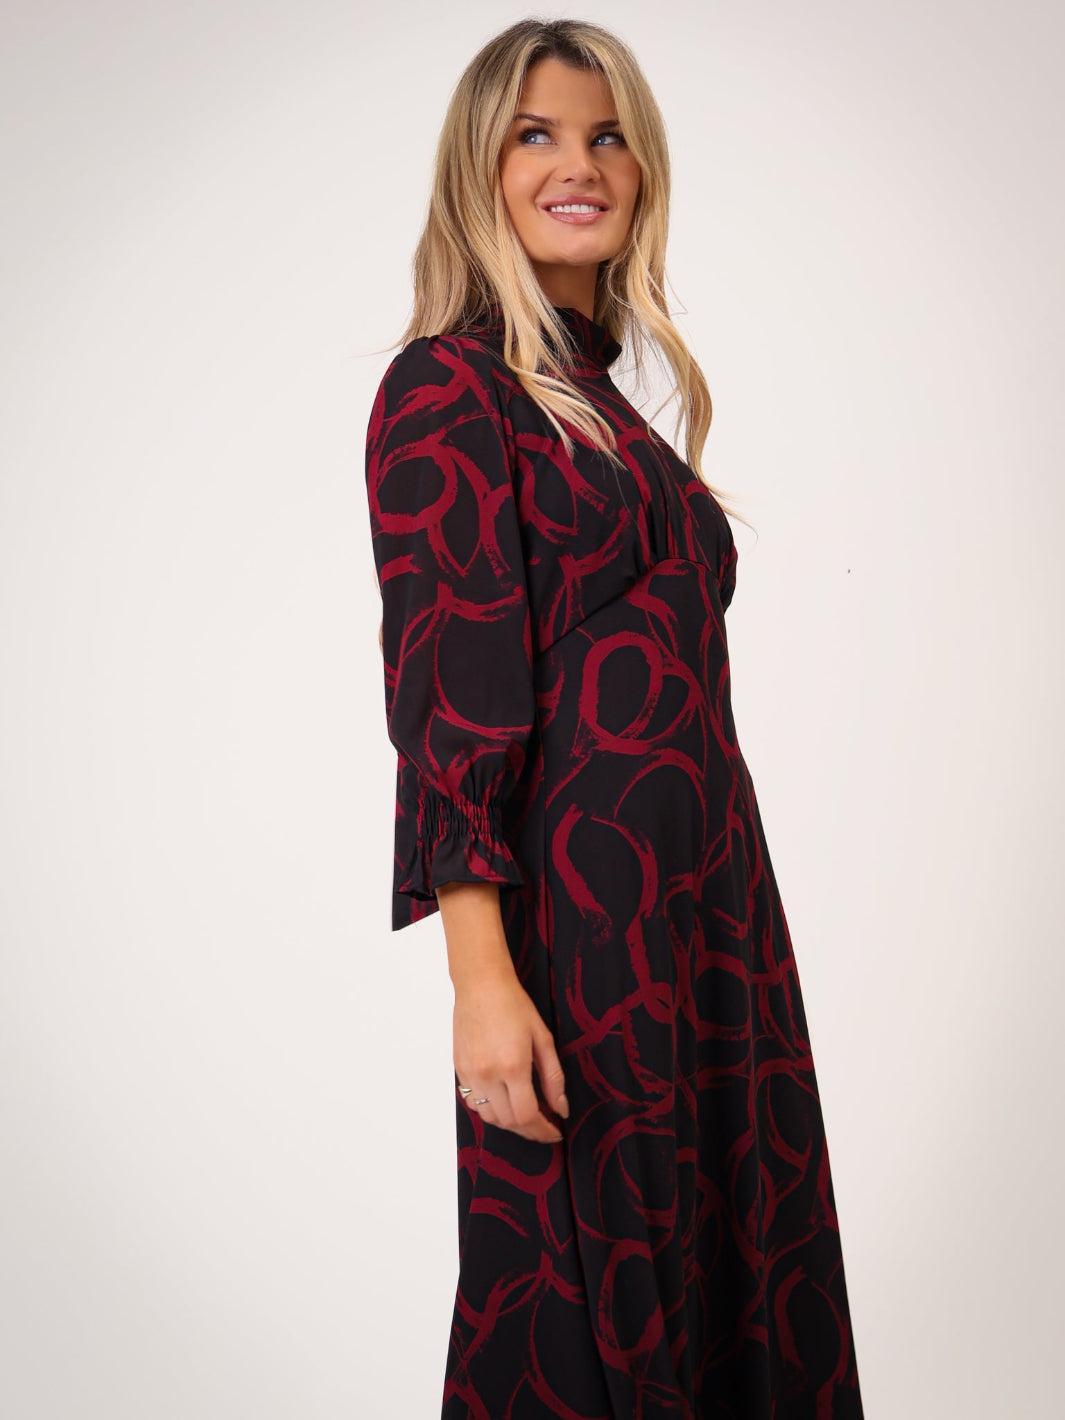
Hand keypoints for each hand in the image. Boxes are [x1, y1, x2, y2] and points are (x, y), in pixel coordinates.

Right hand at [453, 966, 569, 1143]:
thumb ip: (553, 1078)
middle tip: (545, 1128)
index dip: (543, 1130)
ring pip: (489, 1117)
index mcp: (513, 1066)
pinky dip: (490, 1110)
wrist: (481, 985)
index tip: (555, 1132)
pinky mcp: (459, 1070)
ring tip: (526, 1117)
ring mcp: (470, 1074)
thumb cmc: (514, 1005)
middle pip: (508, 1122)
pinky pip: (474, 1103)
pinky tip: (504, 1103)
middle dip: (529, 1131)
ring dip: (509, 1123)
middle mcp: (488, 1075)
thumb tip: (561, 1109)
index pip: (527, 1116)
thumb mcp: (543, 1038)